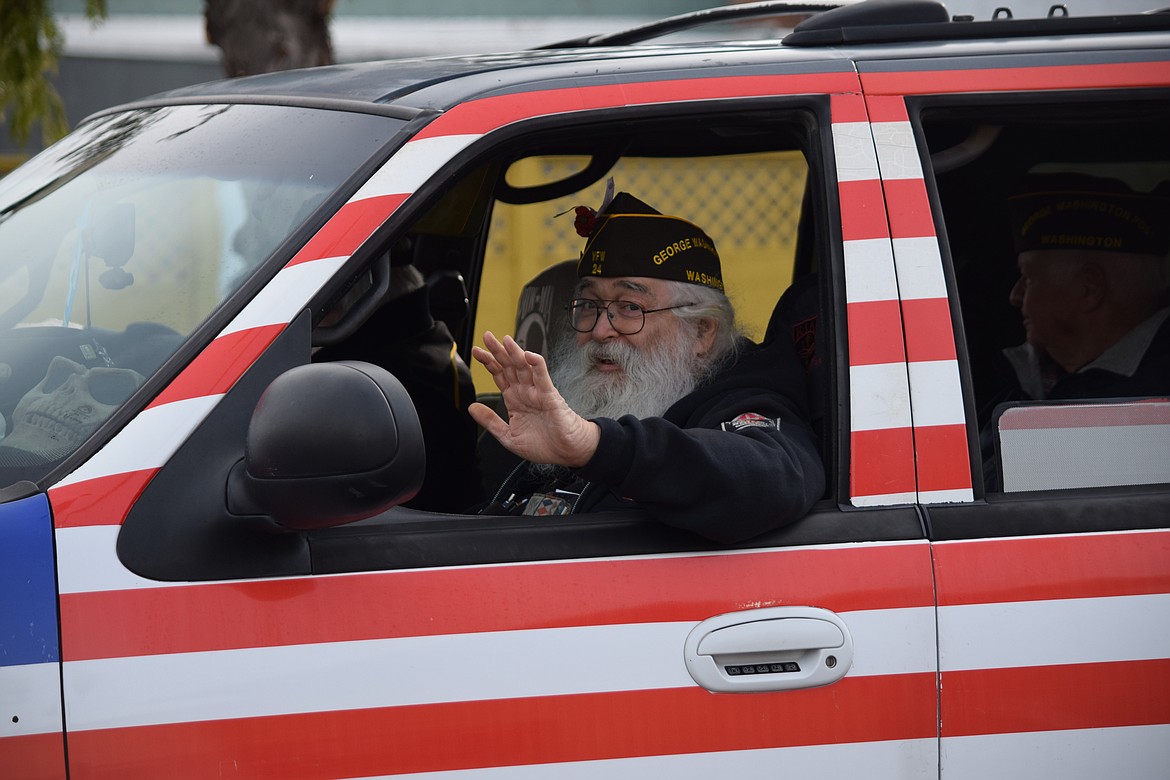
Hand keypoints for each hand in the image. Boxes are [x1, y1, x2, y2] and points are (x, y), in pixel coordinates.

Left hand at [469, 331, 599, 467]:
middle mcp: (525, 392)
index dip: (488, 362)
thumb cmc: (543, 445)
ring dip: (515, 353)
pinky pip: (542, 377)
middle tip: (487, 336)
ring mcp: (537, 392)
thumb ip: (490, 421)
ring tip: (505, 340)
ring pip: (524, 367)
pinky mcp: (550, 396)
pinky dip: (536, 365)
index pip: (499, 375)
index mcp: (514, 399)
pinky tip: (528, 355)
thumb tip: (472, 408)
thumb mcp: (508, 436)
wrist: (566, 453)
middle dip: (498, 351)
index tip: (476, 351)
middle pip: (509, 366)